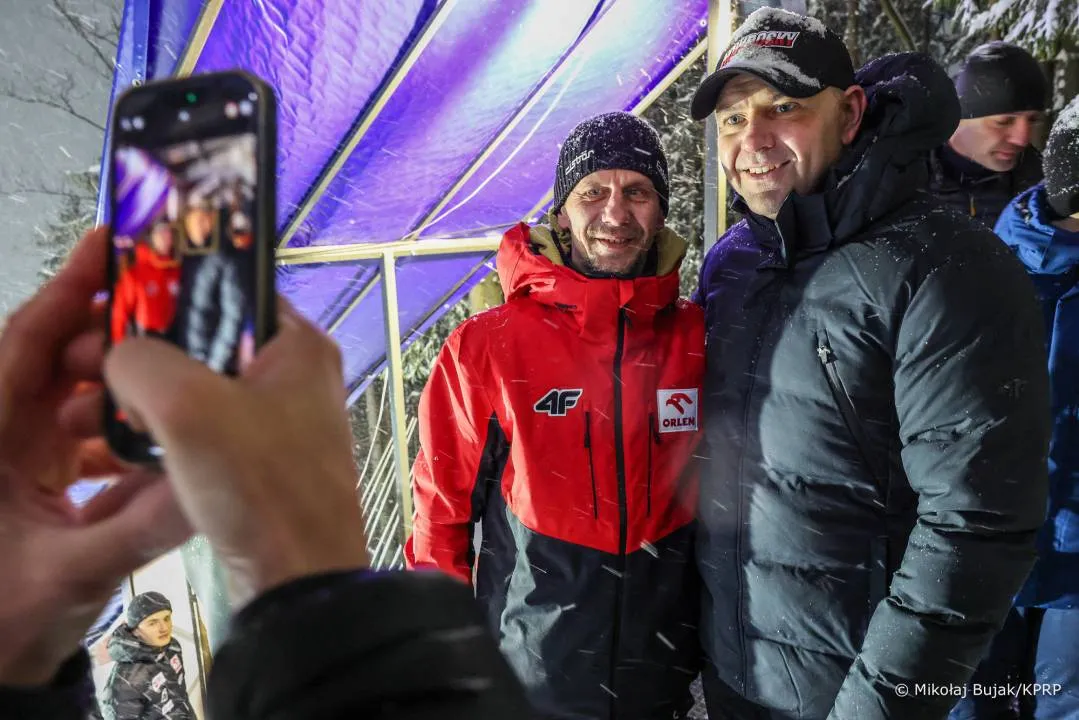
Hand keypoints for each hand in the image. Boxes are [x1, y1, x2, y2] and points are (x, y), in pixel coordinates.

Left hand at [0, 228, 190, 686]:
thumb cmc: (1, 622)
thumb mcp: (74, 572)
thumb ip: (145, 524)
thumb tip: (210, 482)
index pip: (22, 345)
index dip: (65, 291)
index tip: (107, 244)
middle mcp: (1, 437)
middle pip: (54, 359)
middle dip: (108, 336)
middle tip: (167, 316)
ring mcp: (21, 457)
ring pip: (75, 396)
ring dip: (121, 387)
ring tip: (173, 376)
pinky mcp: (41, 479)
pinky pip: (88, 436)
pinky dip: (123, 432)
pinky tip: (158, 441)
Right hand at [102, 298, 369, 607]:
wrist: (299, 578)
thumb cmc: (258, 482)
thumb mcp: (188, 405)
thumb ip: (141, 359)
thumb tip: (120, 356)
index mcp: (297, 344)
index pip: (227, 291)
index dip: (165, 297)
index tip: (110, 316)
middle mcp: (294, 374)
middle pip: (204, 342)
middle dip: (138, 356)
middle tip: (82, 369)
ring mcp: (280, 420)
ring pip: (197, 390)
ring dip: (138, 399)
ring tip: (83, 417)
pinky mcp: (261, 462)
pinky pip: (202, 431)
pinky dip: (160, 434)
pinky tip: (116, 448)